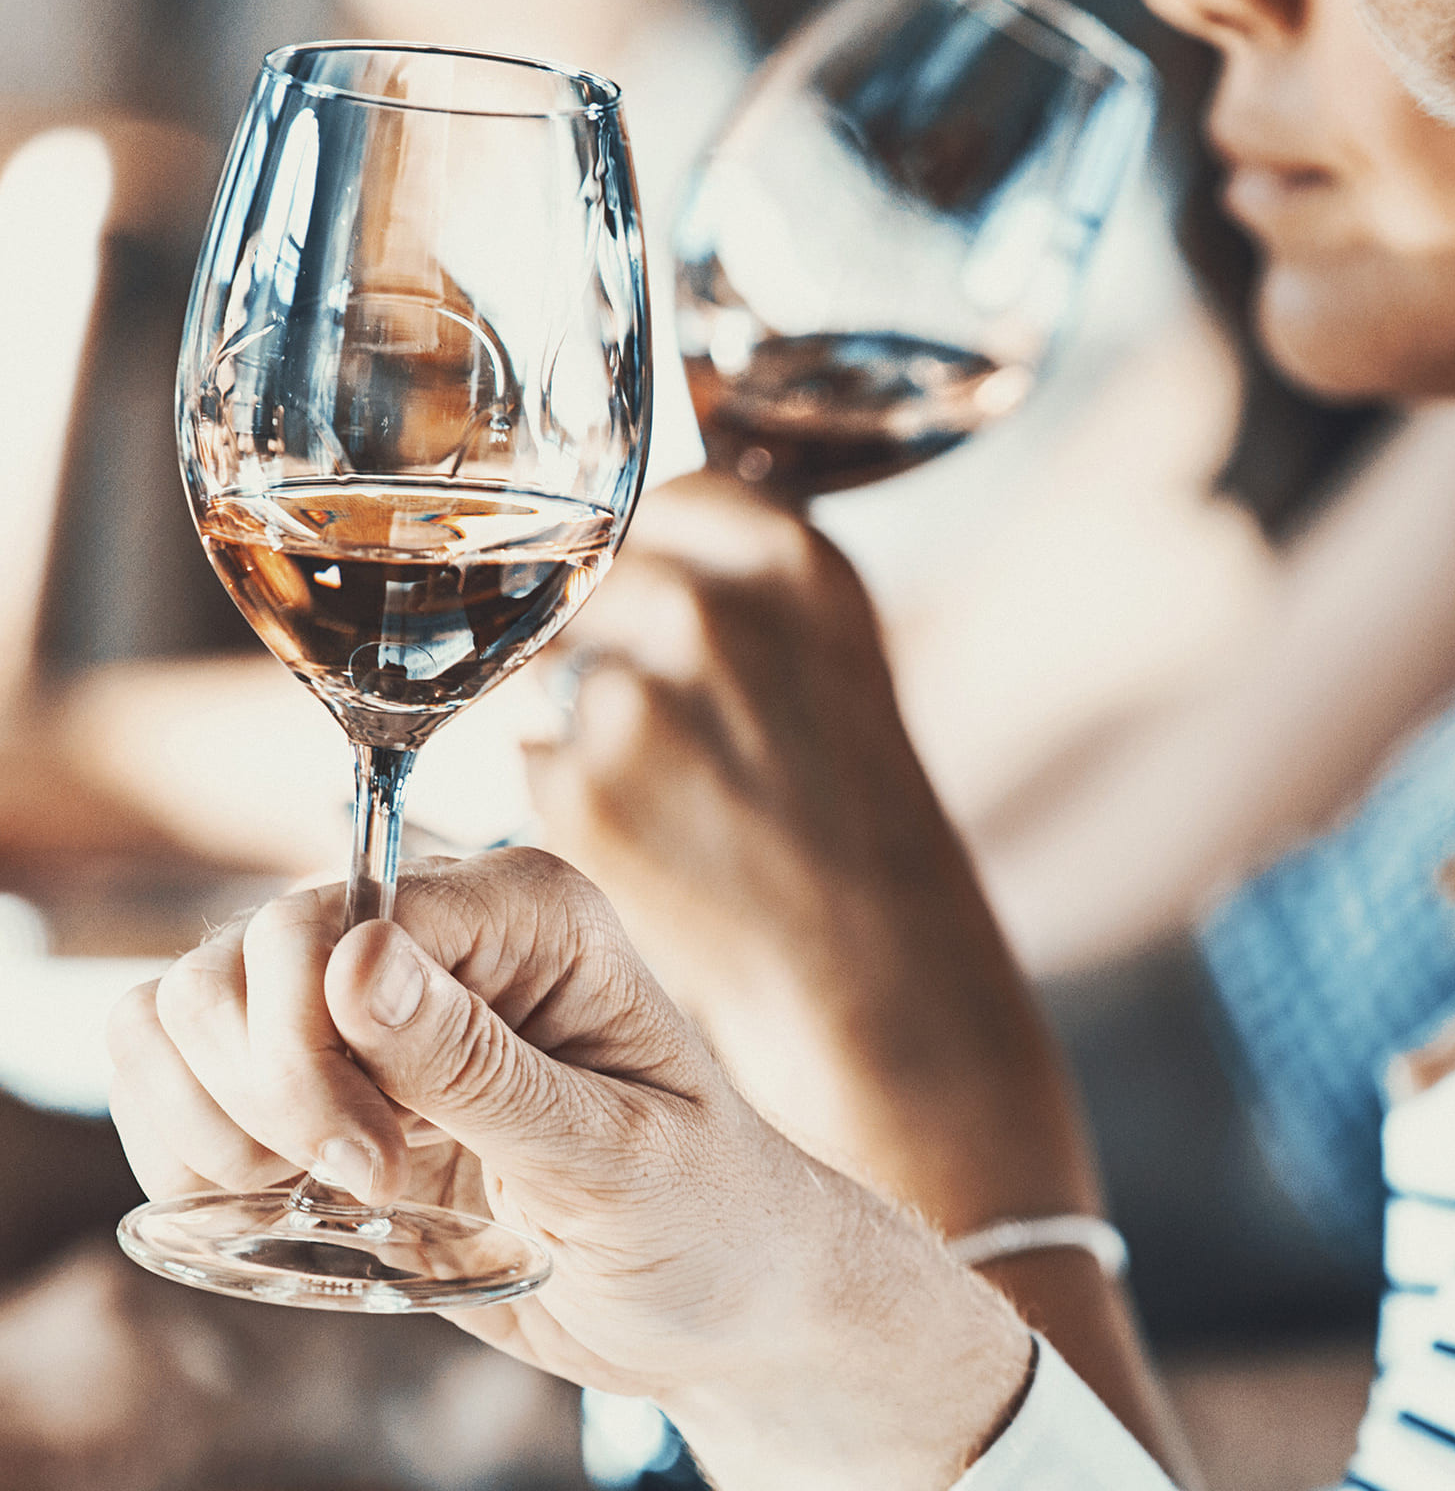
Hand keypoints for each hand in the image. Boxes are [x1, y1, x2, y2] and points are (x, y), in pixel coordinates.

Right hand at [106, 850, 1030, 1490]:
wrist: (721, 1299)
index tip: (380, 1163)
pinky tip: (279, 1200)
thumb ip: (481, 1068)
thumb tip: (352, 958)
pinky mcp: (324, 1083)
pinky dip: (189, 1144)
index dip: (310, 1049)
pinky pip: (175, 1073)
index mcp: (530, 916)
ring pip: (182, 1010)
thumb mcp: (613, 1158)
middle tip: (371, 1182)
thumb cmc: (706, 1220)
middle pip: (235, 961)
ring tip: (327, 1194)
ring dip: (213, 1123)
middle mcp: (440, 935)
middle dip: (267, 1094)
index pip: (326, 922)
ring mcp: (369, 1007)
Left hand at [527, 472, 1099, 1232]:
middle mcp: (716, 613)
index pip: (662, 503)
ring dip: (581, 726)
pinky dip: (570, 805)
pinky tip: (652, 850)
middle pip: (590, 586)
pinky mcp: (584, 795)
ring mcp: (641, 701)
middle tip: (676, 744)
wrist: (887, 987)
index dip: (655, 566)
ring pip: (550, 672)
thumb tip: (632, 537)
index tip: (676, 624)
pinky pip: (531, 762)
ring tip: (675, 803)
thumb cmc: (868, 837)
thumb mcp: (838, 667)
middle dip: (608, 651)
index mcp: (798, 563)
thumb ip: (748, 589)